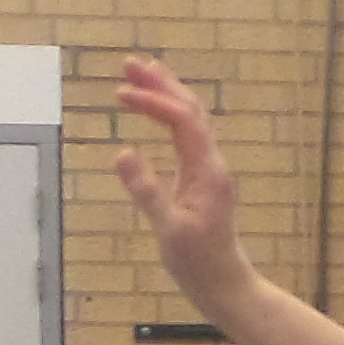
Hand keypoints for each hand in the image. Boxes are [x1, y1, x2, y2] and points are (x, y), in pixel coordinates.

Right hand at [111, 56, 256, 317]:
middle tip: (130, 61)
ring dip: (167, 93)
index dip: (153, 101)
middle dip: (161, 82)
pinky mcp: (202, 177)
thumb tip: (122, 152)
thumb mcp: (168, 229)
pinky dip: (170, 115)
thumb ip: (146, 191)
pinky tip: (155, 111)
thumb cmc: (197, 262)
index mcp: (207, 171)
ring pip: (191, 119)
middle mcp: (212, 163)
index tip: (120, 94)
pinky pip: (188, 134)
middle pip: (190, 109)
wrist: (223, 283)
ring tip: (140, 73)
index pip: (182, 120)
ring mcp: (209, 168)